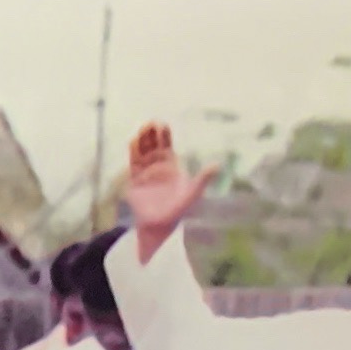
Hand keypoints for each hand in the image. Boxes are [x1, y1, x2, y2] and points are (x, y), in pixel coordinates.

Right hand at [120, 122, 219, 258]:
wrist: (159, 226)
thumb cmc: (177, 211)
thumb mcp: (192, 194)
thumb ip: (202, 180)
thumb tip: (217, 166)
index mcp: (172, 166)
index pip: (167, 145)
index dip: (164, 135)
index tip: (162, 125)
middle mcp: (157, 166)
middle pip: (153, 145)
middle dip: (151, 134)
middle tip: (151, 123)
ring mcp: (146, 172)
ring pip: (142, 151)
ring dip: (142, 141)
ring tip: (142, 130)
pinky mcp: (135, 180)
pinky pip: (133, 163)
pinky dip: (133, 153)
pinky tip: (133, 142)